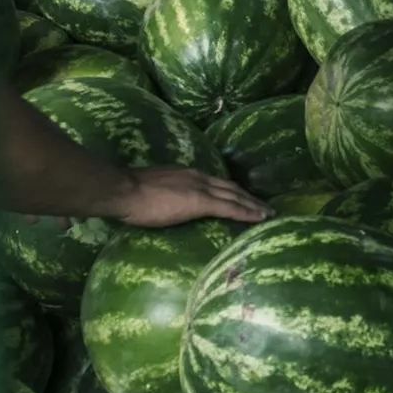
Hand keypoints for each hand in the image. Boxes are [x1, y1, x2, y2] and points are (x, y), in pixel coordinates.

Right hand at [109, 166, 272, 228]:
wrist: (124, 191)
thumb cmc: (131, 194)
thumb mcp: (156, 190)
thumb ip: (169, 194)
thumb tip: (171, 204)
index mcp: (188, 175)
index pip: (218, 183)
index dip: (234, 191)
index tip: (246, 197)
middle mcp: (199, 177)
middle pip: (232, 187)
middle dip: (249, 197)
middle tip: (265, 206)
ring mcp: (201, 188)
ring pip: (236, 196)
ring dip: (253, 205)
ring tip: (268, 213)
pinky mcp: (200, 201)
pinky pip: (230, 207)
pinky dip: (247, 212)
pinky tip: (260, 218)